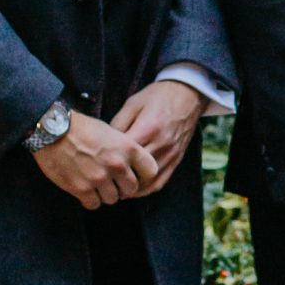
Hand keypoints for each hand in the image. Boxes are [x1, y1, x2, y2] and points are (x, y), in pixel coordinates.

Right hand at [32, 110, 160, 208]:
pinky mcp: (81, 189)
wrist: (52, 130)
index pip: (150, 171)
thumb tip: (130, 167)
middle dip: (123, 188)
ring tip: (96, 185)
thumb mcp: (111, 131)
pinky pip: (94, 204)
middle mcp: (117, 165)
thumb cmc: (81, 127)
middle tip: (112, 183)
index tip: (135, 176)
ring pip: (112, 199)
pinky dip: (90, 200)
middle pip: (131, 189)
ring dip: (105, 194)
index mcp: (127, 148)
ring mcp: (99, 178)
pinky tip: (85, 191)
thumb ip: (124, 150)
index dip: (143, 176)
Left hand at [110, 79, 204, 196]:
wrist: (188, 94)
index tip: (97, 165)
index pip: (124, 154)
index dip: (109, 162)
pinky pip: (161, 181)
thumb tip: (106, 143)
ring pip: (148, 181)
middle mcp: (161, 145)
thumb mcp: (133, 103)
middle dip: (118, 178)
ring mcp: (170, 154)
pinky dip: (146, 189)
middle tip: (103, 181)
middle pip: (135, 171)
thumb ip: (118, 123)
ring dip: (131, 188)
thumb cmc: (157, 96)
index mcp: (148, 129)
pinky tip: (135, 190)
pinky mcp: (176, 159)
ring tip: (116, 188)